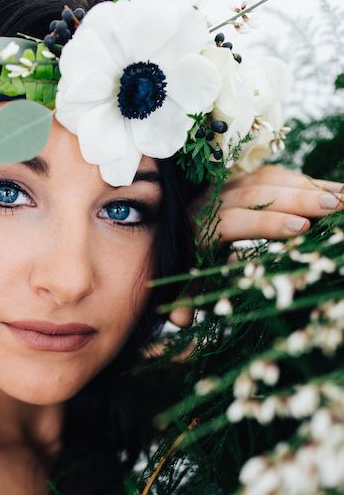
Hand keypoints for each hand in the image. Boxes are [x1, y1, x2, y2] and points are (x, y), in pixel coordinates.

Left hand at [168, 165, 343, 327]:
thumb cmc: (183, 264)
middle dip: (297, 199)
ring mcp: (229, 186)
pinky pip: (274, 175)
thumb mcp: (181, 283)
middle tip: (332, 206)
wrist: (168, 230)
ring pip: (269, 179)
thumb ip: (184, 300)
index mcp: (200, 228)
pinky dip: (304, 181)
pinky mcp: (242, 179)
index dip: (267, 223)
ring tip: (341, 198)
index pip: (235, 221)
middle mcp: (214, 201)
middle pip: (257, 194)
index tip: (300, 229)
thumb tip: (179, 319)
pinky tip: (333, 190)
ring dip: (306, 186)